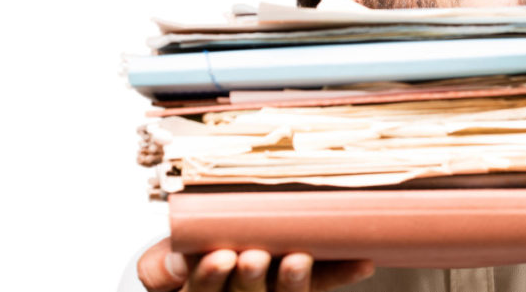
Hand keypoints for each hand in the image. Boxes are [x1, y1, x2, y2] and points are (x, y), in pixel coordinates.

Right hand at [137, 237, 373, 291]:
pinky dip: (342, 272)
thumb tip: (179, 260)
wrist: (239, 239)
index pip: (202, 291)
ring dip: (293, 281)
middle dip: (249, 279)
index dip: (210, 277)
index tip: (220, 257)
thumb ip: (163, 264)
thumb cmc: (197, 247)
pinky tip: (362, 262)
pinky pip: (324, 284)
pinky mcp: (303, 287)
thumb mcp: (168, 258)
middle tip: (254, 257)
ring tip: (297, 259)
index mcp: (204, 291)